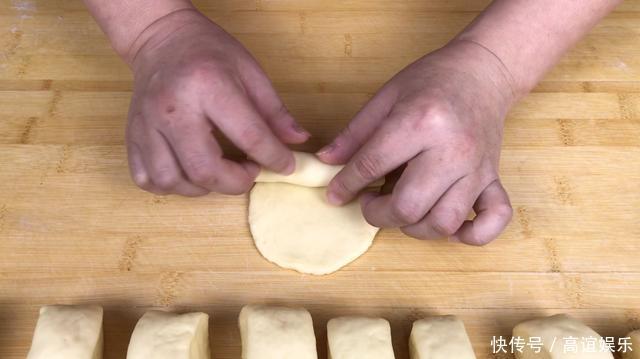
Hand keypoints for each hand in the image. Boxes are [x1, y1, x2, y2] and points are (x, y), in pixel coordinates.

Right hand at [126, 9, 308, 195]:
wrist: (160, 39)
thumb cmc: (208, 53)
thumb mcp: (250, 71)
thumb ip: (274, 111)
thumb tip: (297, 142)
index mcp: (208, 84)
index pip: (248, 135)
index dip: (274, 158)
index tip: (285, 166)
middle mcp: (172, 107)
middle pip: (204, 169)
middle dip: (235, 182)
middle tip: (248, 171)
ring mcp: (146, 124)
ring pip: (172, 180)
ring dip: (202, 188)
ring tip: (218, 172)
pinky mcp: (132, 136)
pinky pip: (147, 179)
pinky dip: (172, 186)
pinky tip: (189, 172)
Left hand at [318, 40, 514, 244]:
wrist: (484, 70)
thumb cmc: (432, 80)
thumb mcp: (386, 96)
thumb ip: (354, 133)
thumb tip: (326, 163)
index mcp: (419, 122)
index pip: (372, 166)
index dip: (346, 185)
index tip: (335, 195)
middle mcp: (451, 150)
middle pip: (408, 206)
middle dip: (378, 214)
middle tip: (369, 201)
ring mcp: (477, 167)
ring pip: (444, 222)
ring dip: (415, 228)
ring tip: (403, 210)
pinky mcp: (494, 178)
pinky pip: (493, 219)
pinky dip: (472, 234)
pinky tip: (451, 227)